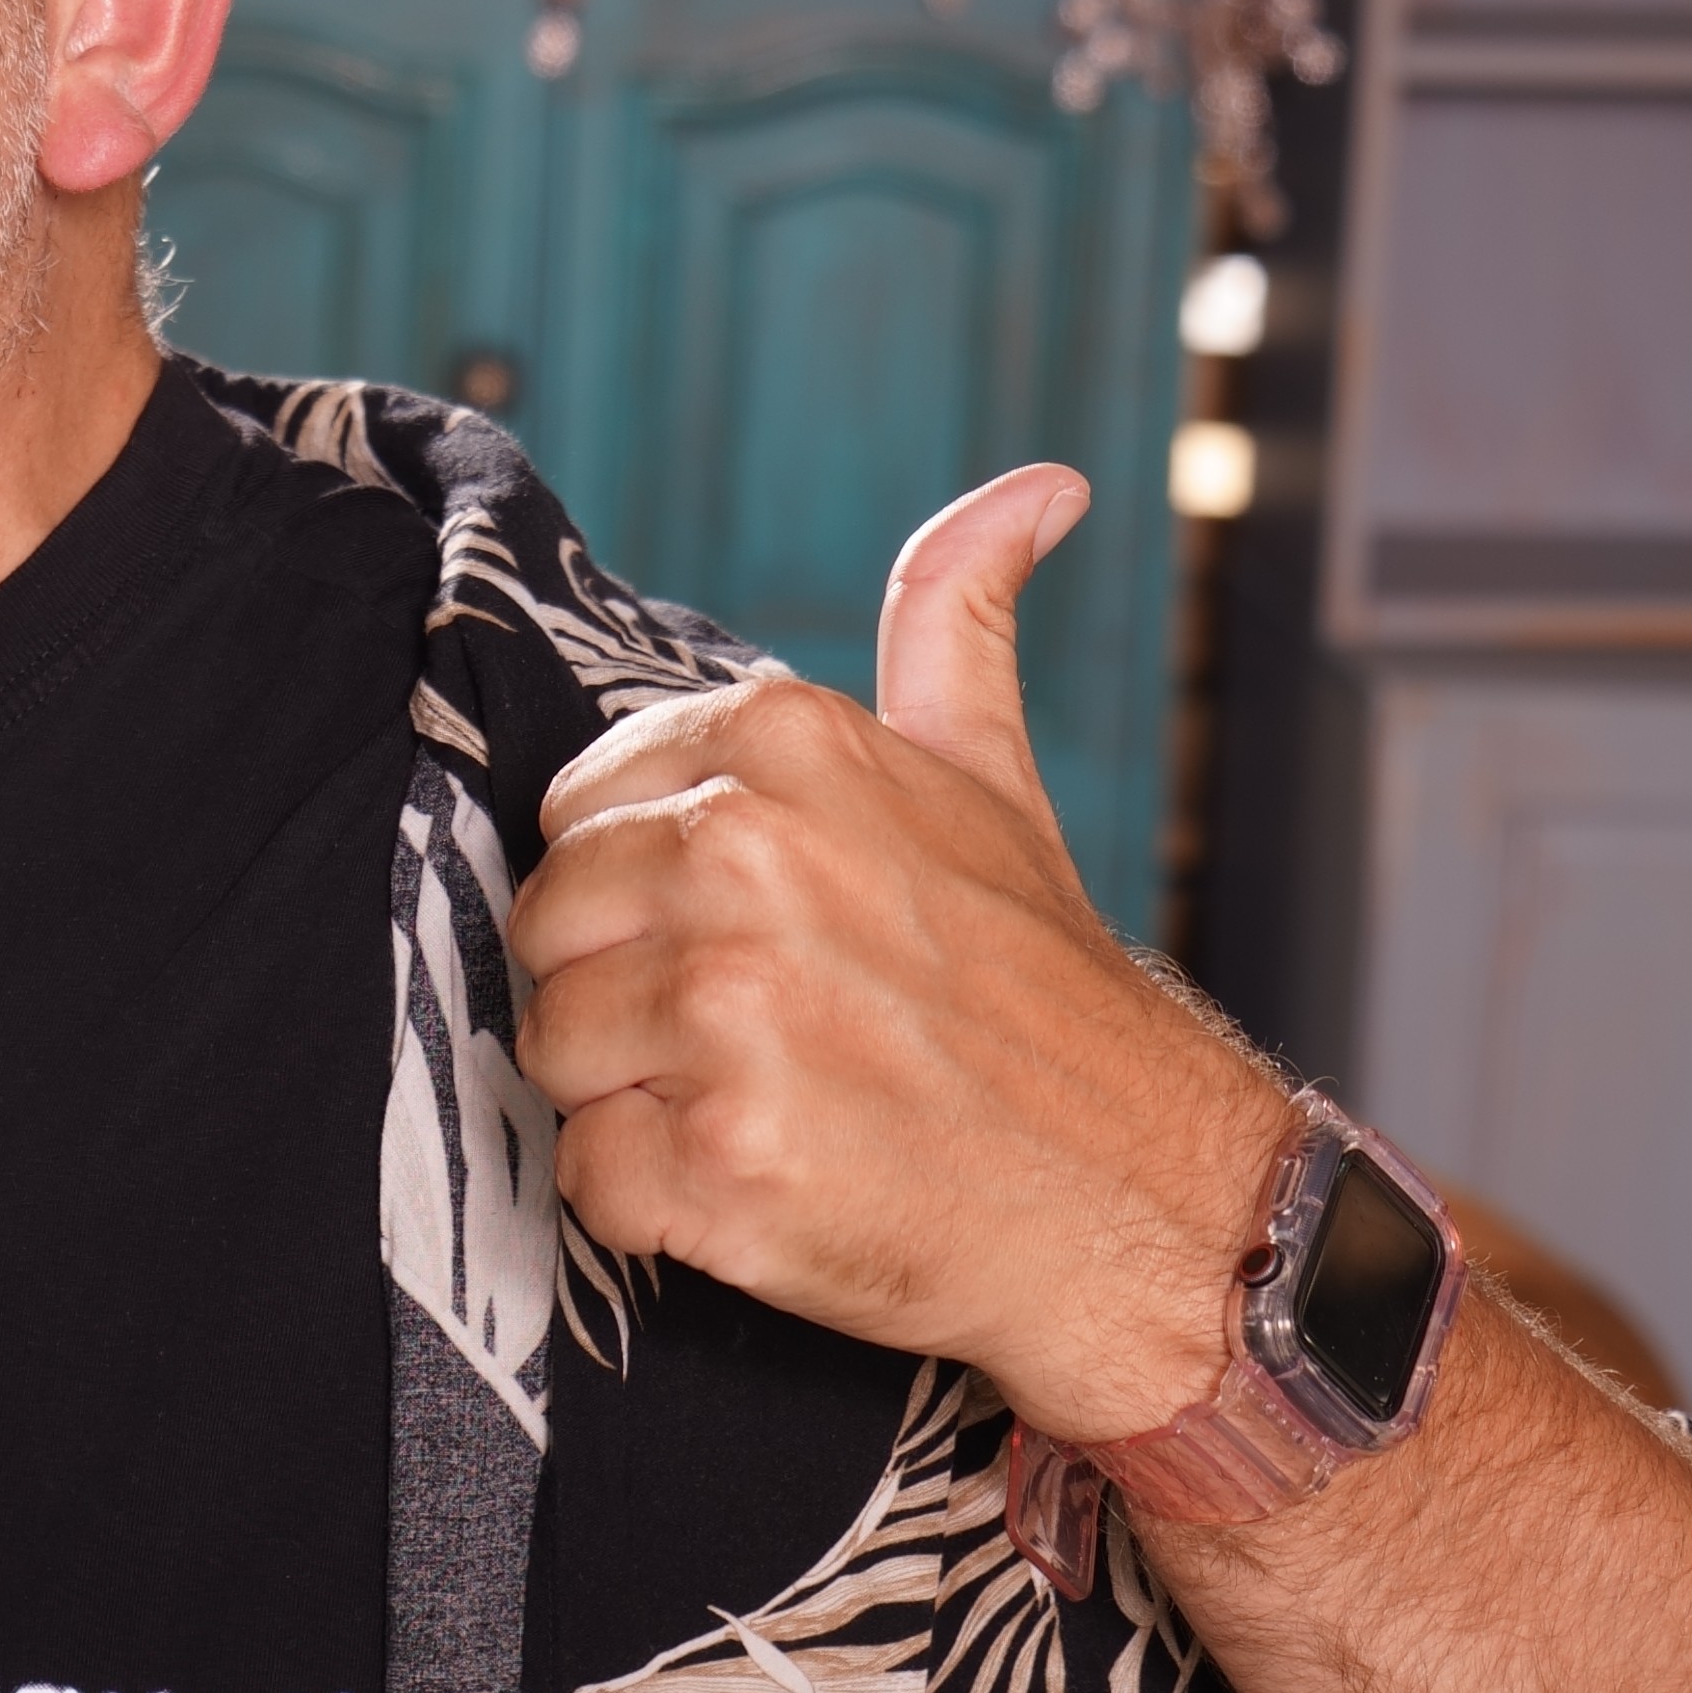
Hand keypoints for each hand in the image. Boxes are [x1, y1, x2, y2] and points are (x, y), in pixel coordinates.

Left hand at [505, 472, 1288, 1447]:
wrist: (1144, 1200)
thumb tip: (1034, 488)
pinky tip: (769, 1184)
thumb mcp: (994, 780)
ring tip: (776, 1104)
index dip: (645, 895)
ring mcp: (726, 1013)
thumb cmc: (1045, 999)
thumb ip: (956, 622)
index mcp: (782, 750)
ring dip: (639, 1101)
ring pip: (550, 1052)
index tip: (751, 938)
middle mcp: (743, 859)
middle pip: (547, 929)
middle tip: (767, 1040)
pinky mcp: (715, 1159)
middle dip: (628, 996)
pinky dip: (657, 1204)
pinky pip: (585, 1176)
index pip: (575, 812)